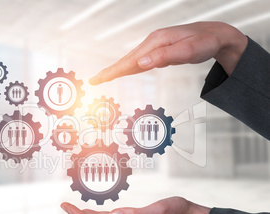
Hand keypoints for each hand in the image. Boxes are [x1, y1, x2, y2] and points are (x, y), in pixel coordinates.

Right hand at [89, 22, 247, 84]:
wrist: (216, 35)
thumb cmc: (205, 42)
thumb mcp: (188, 50)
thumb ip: (165, 56)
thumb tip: (141, 63)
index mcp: (156, 42)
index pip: (130, 60)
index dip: (114, 70)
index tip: (99, 79)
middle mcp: (153, 42)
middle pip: (127, 60)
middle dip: (110, 71)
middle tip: (94, 80)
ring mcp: (155, 46)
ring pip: (132, 60)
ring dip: (118, 69)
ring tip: (104, 77)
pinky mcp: (159, 51)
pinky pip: (141, 61)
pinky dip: (129, 67)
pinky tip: (125, 71)